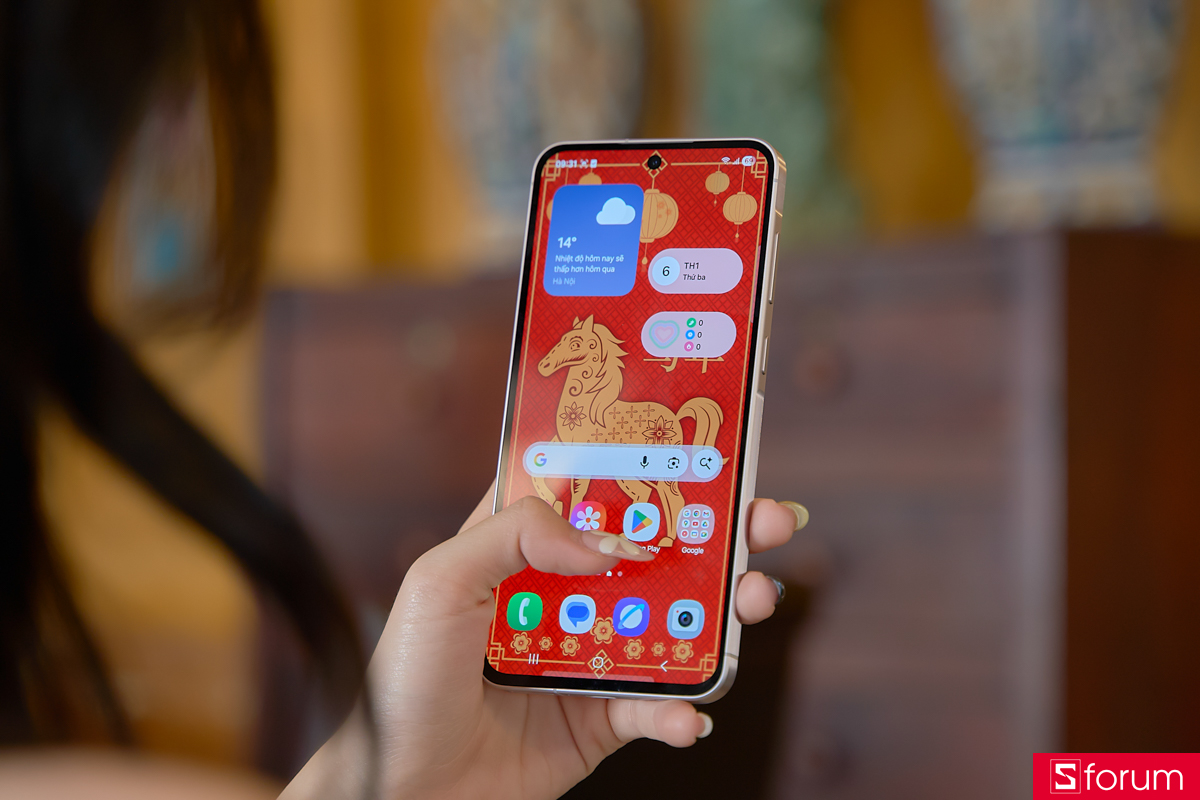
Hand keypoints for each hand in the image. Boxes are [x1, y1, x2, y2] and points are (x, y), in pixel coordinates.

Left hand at [284, 488, 803, 799]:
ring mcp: (591, 655)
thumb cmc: (403, 680)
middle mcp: (565, 595)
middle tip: (765, 519)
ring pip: (676, 622)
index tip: (700, 448)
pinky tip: (684, 715)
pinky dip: (682, 711)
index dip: (647, 467)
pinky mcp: (603, 718)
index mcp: (522, 548)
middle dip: (717, 533)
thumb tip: (612, 542)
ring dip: (725, 611)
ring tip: (753, 601)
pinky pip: (660, 707)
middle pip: (653, 551)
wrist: (403, 790)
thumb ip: (518, 535)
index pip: (594, 493)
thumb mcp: (440, 581)